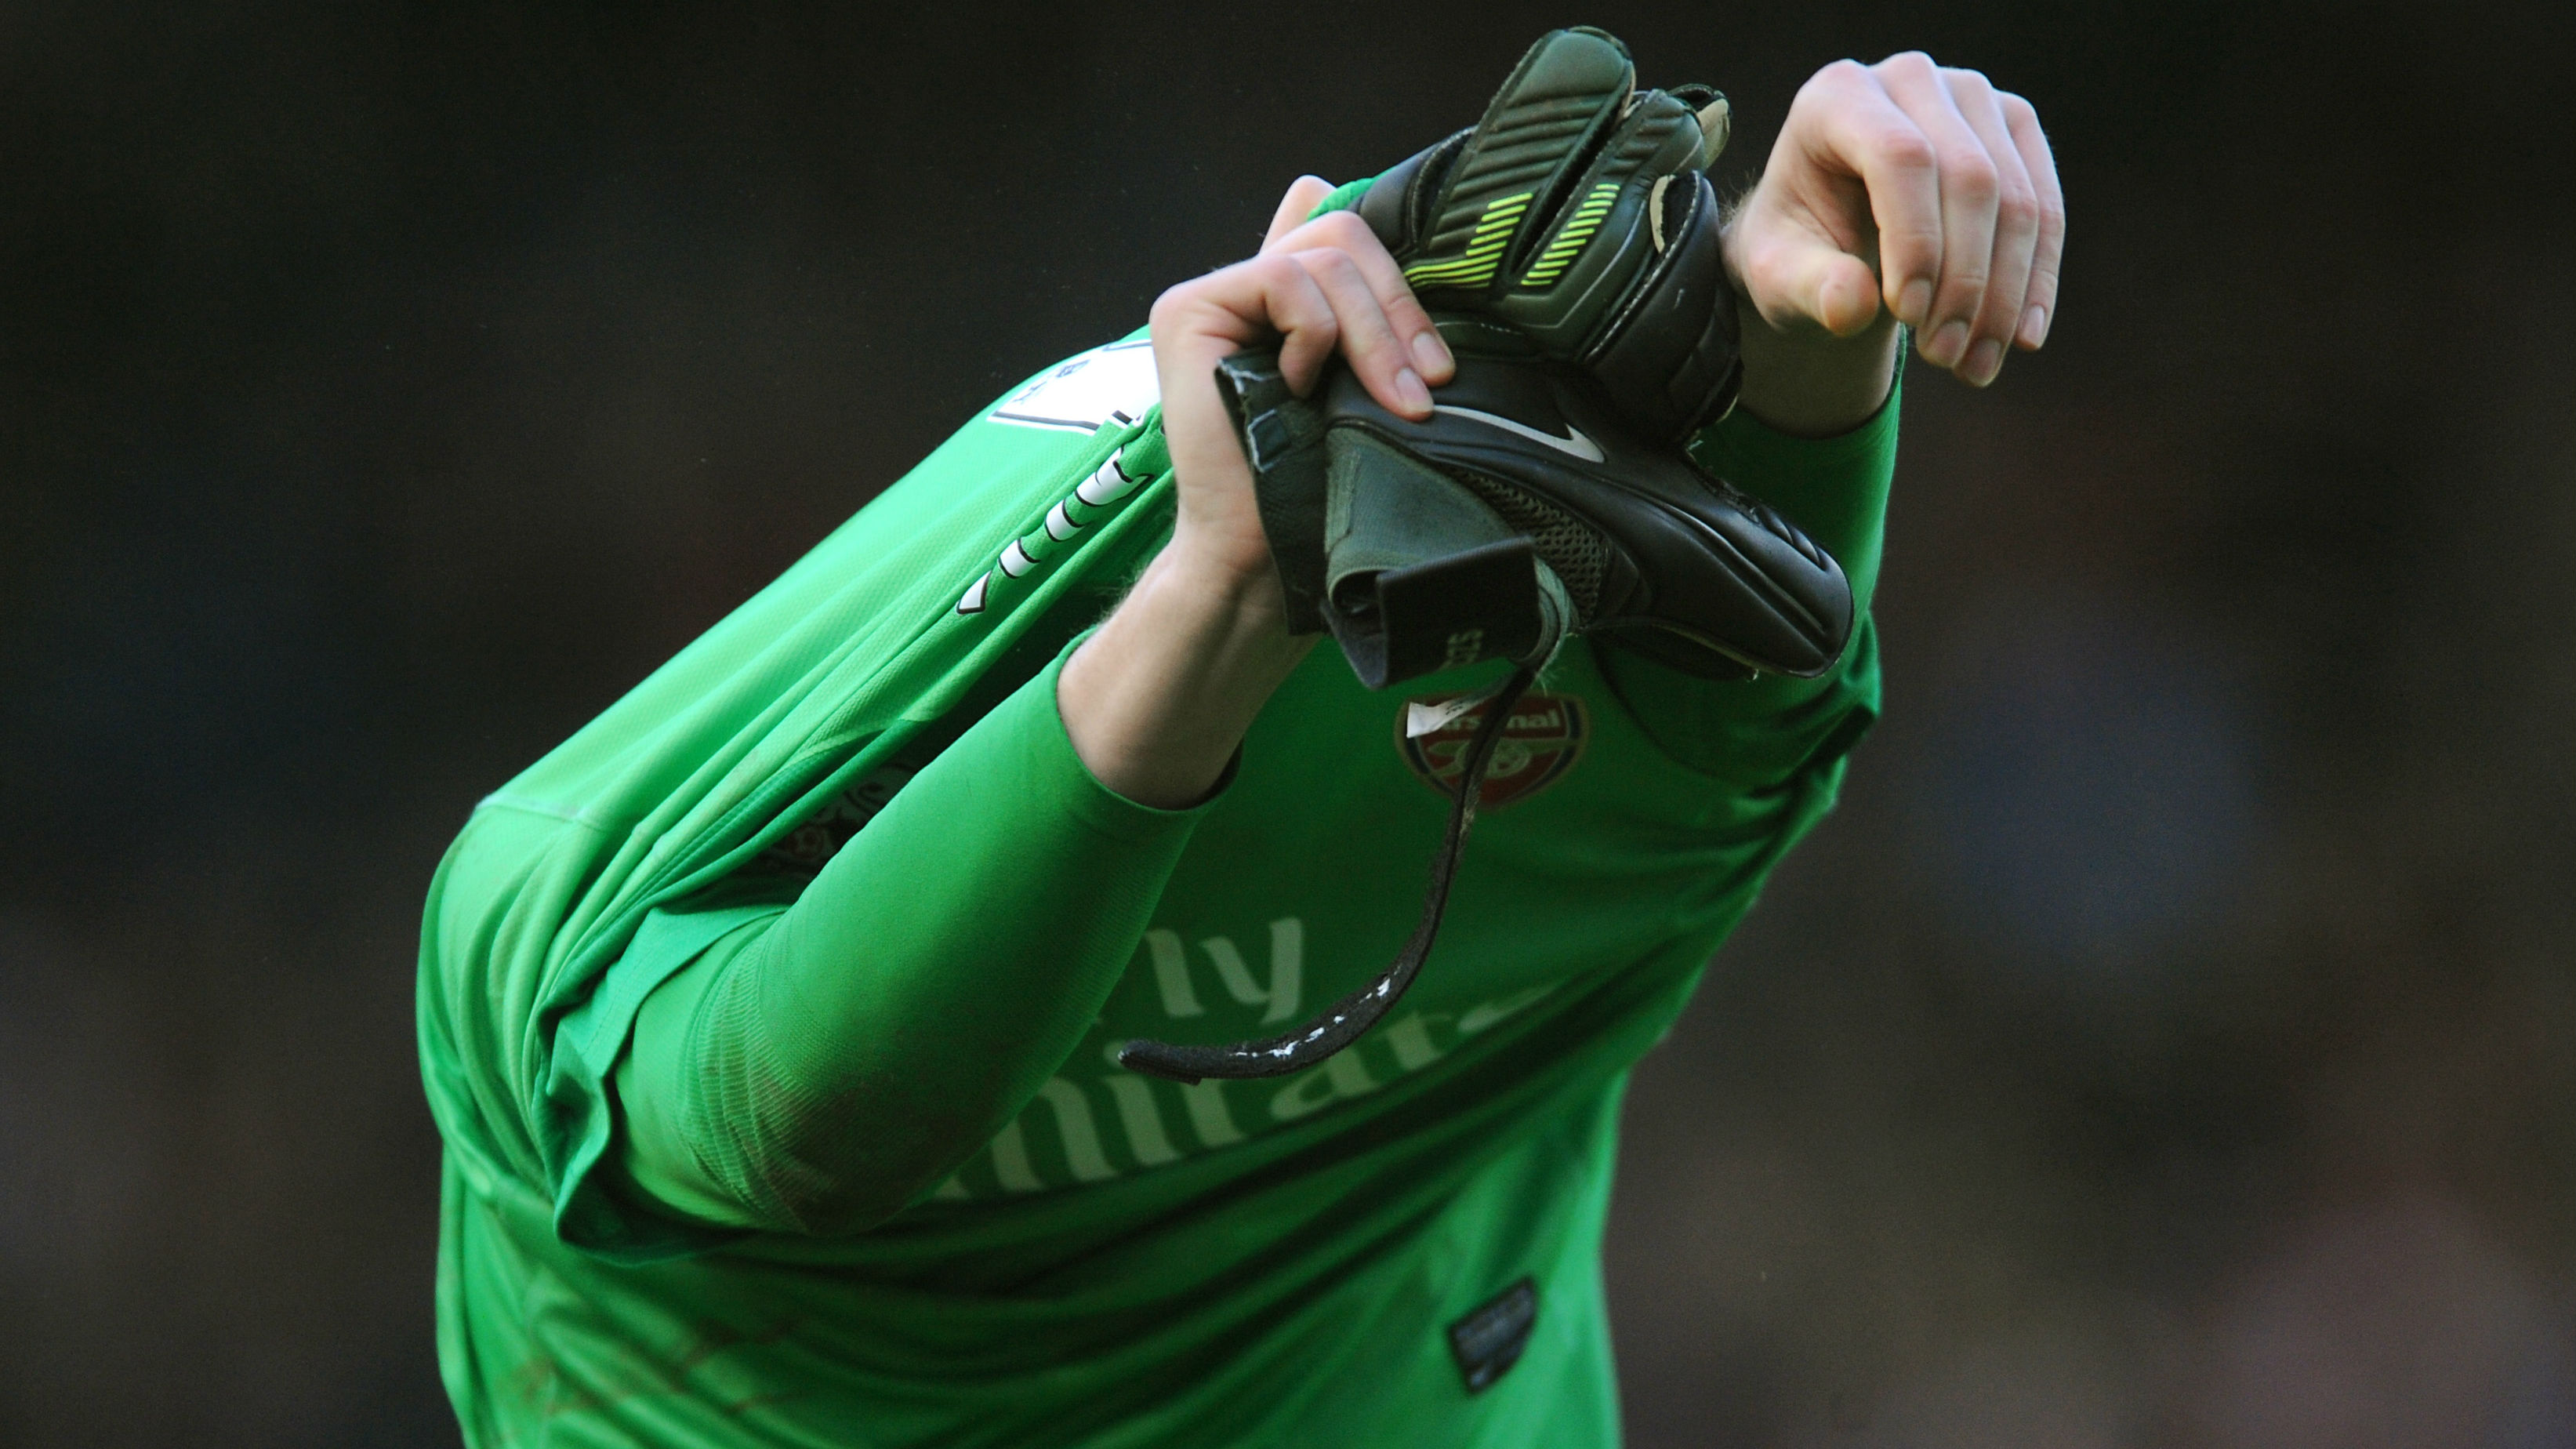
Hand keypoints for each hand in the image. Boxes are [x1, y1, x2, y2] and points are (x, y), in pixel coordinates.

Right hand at [1059, 179, 1454, 807]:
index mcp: (1281, 298)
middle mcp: (1240, 288)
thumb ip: (1362, 312)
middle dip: (1397, 310)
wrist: (1263, 551)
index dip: (1399, 286)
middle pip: (1342, 234)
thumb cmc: (1317, 484)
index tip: (1435, 363)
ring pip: (1323, 259)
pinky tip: (1298, 389)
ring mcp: (1209, 296)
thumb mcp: (1362, 385)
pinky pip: (1283, 278)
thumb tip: (1357, 220)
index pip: (1350, 235)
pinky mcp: (1186, 311)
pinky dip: (1314, 335)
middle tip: (1427, 386)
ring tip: (1388, 402)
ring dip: (1371, 334)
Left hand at [1723, 53, 2064, 425]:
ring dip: (2004, 294)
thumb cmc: (1796, 247)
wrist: (1828, 235)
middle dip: (1964, 280)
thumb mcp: (1778, 274)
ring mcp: (1973, 98)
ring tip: (1974, 365)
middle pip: (1969, 178)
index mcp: (1839, 96)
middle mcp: (1911, 79)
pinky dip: (2036, 280)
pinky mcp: (2015, 129)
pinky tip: (2021, 338)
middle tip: (1944, 357)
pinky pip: (2046, 209)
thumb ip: (1808, 287)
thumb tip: (1851, 307)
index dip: (1914, 239)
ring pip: (2017, 199)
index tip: (1906, 316)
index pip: (1899, 156)